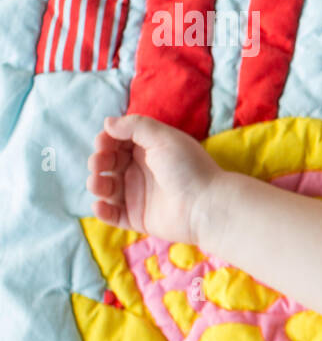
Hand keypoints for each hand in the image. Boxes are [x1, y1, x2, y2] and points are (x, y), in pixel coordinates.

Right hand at [86, 114, 224, 244]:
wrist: (206, 205)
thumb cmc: (188, 168)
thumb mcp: (164, 138)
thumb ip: (136, 126)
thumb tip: (108, 123)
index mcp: (150, 150)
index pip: (119, 142)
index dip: (107, 141)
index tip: (103, 142)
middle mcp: (142, 171)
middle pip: (109, 164)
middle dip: (99, 161)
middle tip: (99, 164)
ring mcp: (139, 195)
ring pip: (107, 188)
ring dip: (96, 184)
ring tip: (98, 183)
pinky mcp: (138, 217)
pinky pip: (113, 215)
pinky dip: (102, 211)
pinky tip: (100, 205)